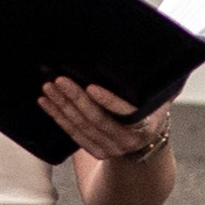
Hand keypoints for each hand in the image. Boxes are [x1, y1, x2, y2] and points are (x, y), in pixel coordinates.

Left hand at [41, 80, 167, 161]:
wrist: (147, 139)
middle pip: (97, 119)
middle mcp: (128, 140)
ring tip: (49, 88)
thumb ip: (154, 82)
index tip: (91, 87)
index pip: (126, 113)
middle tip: (59, 81)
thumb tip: (155, 53)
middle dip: (76, 99)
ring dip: (62, 106)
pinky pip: (74, 134)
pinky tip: (46, 103)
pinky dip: (58, 117)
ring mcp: (111, 148)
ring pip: (82, 126)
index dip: (108, 101)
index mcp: (146, 125)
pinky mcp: (96, 151)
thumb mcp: (158, 97)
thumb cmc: (150, 108)